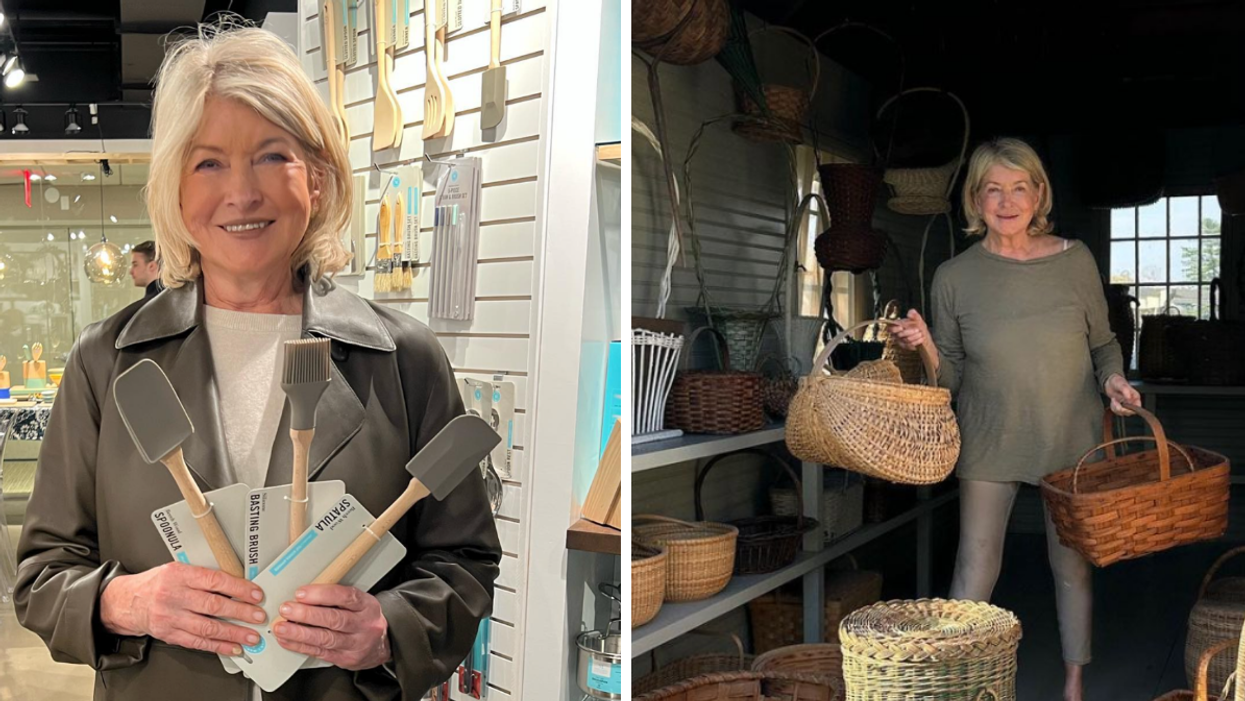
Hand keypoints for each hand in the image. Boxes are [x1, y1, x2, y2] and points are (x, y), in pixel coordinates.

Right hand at [99, 562, 266, 656]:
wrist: (127, 601)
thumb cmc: (157, 583)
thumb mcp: (179, 569)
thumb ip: (204, 576)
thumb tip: (238, 584)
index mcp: (180, 575)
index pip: (215, 581)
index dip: (239, 588)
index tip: (256, 594)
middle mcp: (174, 596)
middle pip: (214, 605)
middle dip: (241, 612)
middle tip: (259, 616)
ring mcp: (171, 617)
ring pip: (207, 627)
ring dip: (233, 633)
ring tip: (251, 636)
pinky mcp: (169, 634)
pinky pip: (197, 642)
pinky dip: (218, 646)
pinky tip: (232, 647)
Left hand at [273, 585, 391, 670]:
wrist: (381, 645)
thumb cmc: (364, 620)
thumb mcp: (360, 604)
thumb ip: (337, 598)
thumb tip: (304, 595)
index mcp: (367, 606)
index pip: (346, 597)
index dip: (322, 594)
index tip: (301, 593)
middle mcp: (363, 625)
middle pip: (335, 619)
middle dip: (307, 614)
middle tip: (287, 609)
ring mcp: (355, 644)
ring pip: (325, 638)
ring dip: (300, 633)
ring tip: (282, 627)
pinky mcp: (345, 659)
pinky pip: (320, 652)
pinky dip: (300, 646)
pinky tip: (288, 640)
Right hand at [886, 309, 929, 351]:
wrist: (923, 335)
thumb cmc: (918, 326)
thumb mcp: (918, 319)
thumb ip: (914, 315)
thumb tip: (910, 312)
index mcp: (897, 326)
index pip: (890, 329)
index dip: (894, 329)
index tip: (901, 327)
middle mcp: (897, 335)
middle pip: (899, 335)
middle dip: (909, 332)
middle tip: (917, 329)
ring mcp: (901, 341)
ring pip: (906, 340)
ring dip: (915, 336)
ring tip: (921, 333)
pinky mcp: (906, 346)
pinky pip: (910, 345)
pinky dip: (917, 341)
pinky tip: (921, 338)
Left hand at [1104, 373, 1140, 415]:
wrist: (1110, 383)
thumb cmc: (1118, 382)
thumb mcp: (1122, 385)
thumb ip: (1126, 391)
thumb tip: (1129, 398)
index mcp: (1135, 397)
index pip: (1138, 407)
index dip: (1132, 409)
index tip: (1124, 407)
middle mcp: (1132, 402)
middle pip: (1129, 412)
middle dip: (1121, 409)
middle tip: (1116, 403)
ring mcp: (1126, 405)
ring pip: (1122, 413)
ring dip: (1116, 408)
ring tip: (1114, 400)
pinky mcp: (1120, 406)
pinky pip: (1117, 411)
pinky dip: (1113, 407)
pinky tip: (1113, 401)